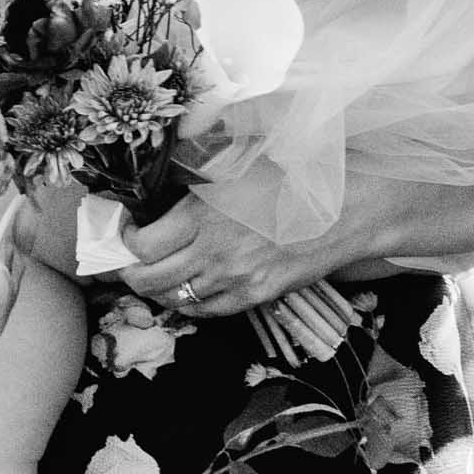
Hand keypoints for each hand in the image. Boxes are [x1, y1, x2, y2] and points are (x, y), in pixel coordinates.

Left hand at [117, 190, 334, 316]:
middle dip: (128, 273)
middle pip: (147, 280)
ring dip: (156, 289)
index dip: (124, 241)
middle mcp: (213, 253)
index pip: (140, 246)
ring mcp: (235, 280)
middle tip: (126, 260)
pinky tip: (186, 289)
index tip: (126, 229)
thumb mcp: (236, 162)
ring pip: (174, 300)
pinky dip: (188, 304)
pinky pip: (207, 312)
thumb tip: (159, 182)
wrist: (349, 208)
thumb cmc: (294, 174)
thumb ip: (194, 174)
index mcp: (202, 215)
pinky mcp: (256, 296)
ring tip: (153, 273)